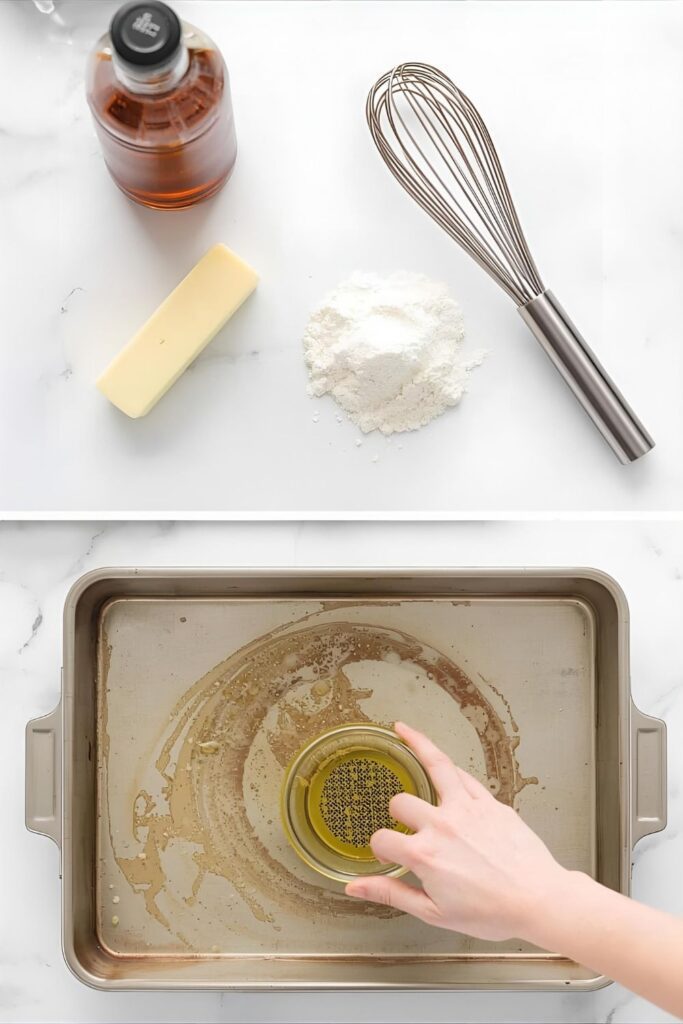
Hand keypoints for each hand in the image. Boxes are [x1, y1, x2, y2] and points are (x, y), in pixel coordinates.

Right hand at [345, 721, 567, 941]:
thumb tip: (353, 887)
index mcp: (424, 854)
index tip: (387, 855)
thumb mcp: (434, 913)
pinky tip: (442, 764)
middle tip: (405, 823)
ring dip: (416, 743)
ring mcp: (467, 808)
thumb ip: (391, 893)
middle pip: (401, 801)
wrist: (538, 901)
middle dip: (396, 812)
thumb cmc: (490, 913)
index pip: (381, 839)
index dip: (378, 849)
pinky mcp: (490, 802)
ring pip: (435, 764)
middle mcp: (442, 825)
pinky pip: (464, 777)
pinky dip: (450, 767)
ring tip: (403, 730)